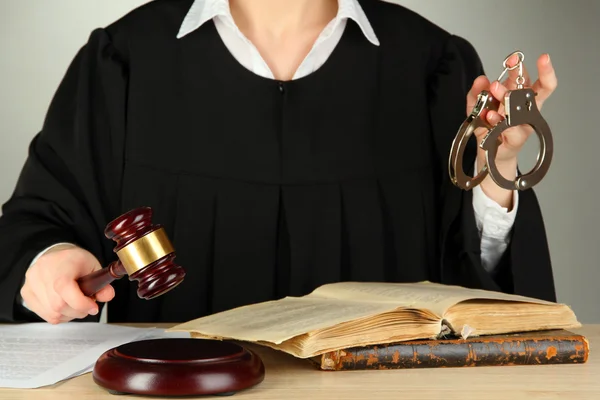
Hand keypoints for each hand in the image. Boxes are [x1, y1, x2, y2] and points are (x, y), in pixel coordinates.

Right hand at [20, 246, 114, 323]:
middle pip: (58, 305)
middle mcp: (41, 272)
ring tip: (75, 303)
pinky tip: (65, 305)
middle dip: (78, 311)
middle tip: (87, 305)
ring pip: (52, 314)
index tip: (93, 307)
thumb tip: (107, 296)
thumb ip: (103, 284)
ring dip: (69, 314)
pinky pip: (45, 315)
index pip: (64, 288)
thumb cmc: (75, 261)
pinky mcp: (26, 293)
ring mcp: (31, 283)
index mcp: (60, 263)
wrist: (56, 255)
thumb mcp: (94, 267)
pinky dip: (59, 315)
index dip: (81, 303)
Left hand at [467, 53, 556, 206]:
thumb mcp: (477, 108)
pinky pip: (509, 127)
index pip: (535, 79)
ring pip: (520, 107)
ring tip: (493, 88)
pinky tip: (489, 115)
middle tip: (509, 64)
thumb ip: (477, 93)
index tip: (535, 57)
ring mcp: (523, 124)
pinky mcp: (516, 138)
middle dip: (520, 75)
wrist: (488, 154)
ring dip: (506, 96)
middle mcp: (526, 109)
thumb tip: (481, 79)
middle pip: (532, 89)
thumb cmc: (489, 128)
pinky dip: (497, 120)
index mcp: (521, 97)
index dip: (539, 68)